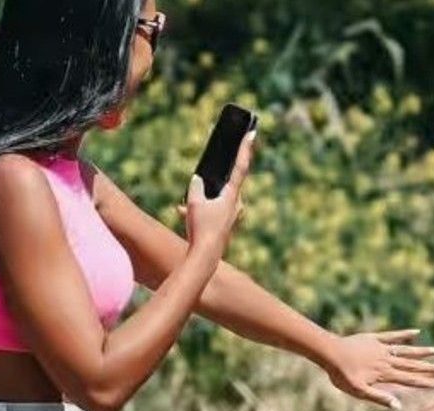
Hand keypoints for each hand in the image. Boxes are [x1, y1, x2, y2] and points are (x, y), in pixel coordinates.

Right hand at [179, 130, 255, 245]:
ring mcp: (231, 214)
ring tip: (186, 202)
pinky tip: (181, 212)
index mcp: (232, 195)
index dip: (245, 148)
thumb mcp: (194, 202)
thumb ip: (195, 187)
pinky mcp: (224, 224)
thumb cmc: (202, 227)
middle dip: (219, 173)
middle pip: (229, 181)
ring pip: (216, 198)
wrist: (205, 255)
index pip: (240, 166)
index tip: (252, 132)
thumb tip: (197, 180)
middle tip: (222, 153)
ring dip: (201, 197)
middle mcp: (236, 204)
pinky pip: (210, 210)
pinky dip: (197, 210)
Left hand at [323, 329, 433, 408]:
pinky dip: (405, 334)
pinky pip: (394, 335)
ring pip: (407, 350)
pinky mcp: (375, 338)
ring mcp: (383, 348)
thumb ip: (378, 398)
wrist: (330, 352)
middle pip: (414, 364)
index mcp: (385, 375)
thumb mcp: (358, 391)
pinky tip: (417, 332)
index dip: (428, 381)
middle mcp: (388, 360)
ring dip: (423, 351)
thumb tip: (397, 406)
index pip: (411, 379)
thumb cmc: (341, 375)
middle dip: (432, 367)